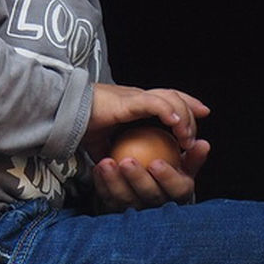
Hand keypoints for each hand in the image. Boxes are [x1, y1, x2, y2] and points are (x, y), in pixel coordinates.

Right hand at [84, 82, 209, 157]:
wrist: (63, 113)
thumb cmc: (80, 125)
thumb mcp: (104, 143)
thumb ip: (116, 152)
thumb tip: (121, 169)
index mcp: (133, 104)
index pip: (165, 98)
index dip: (185, 105)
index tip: (201, 116)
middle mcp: (137, 96)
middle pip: (173, 94)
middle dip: (191, 109)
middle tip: (193, 136)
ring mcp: (133, 97)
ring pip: (169, 97)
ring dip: (183, 115)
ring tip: (186, 137)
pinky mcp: (127, 102)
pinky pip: (153, 103)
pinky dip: (168, 111)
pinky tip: (176, 124)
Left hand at [92, 137, 209, 210]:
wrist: (147, 192)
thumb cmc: (169, 174)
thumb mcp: (183, 166)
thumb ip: (193, 156)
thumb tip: (204, 143)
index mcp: (177, 194)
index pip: (176, 189)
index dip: (166, 177)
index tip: (156, 162)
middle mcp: (157, 204)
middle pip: (148, 196)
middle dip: (137, 179)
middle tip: (127, 160)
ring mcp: (135, 208)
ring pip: (125, 199)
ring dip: (115, 181)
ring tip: (107, 163)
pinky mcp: (115, 208)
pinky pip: (108, 196)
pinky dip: (102, 183)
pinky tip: (99, 167)